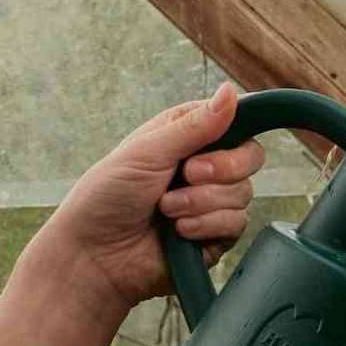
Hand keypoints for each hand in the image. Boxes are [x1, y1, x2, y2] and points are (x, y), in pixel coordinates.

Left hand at [46, 82, 263, 308]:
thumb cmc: (107, 196)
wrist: (96, 254)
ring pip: (243, 194)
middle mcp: (205, 167)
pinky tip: (178, 231)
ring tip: (166, 209)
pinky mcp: (217, 235)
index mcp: (187, 137)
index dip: (234, 132)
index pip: (236, 123)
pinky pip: (236, 224)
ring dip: (201, 203)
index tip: (214, 143)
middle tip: (187, 175)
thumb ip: (194, 126)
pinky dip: (205, 226)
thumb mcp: (148, 151)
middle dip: (220, 169)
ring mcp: (213, 202)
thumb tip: (232, 91)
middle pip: (250, 158)